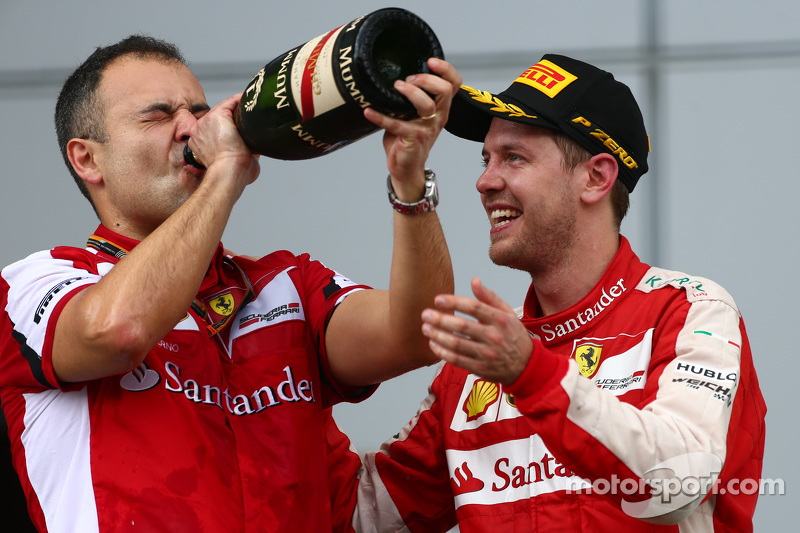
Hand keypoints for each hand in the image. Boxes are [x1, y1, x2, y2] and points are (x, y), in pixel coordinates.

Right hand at [187, 93, 259, 193]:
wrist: (229, 172)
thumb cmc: (232, 174)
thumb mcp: (236, 164)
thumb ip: (243, 154)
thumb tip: (256, 151)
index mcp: (202, 143)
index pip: (216, 130)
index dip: (230, 129)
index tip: (243, 130)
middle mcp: (201, 131)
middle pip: (220, 119)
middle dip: (236, 118)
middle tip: (252, 119)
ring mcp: (207, 122)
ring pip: (225, 109)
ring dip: (239, 109)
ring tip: (254, 108)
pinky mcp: (217, 116)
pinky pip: (231, 102)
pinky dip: (242, 100)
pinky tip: (252, 100)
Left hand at [363, 58, 461, 200]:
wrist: (406, 167)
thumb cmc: (407, 139)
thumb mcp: (413, 115)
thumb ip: (408, 98)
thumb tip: (390, 76)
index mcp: (440, 109)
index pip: (453, 85)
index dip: (446, 70)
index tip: (430, 61)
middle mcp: (437, 117)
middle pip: (444, 91)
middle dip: (425, 79)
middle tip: (408, 80)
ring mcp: (426, 128)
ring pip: (426, 105)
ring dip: (409, 92)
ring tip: (395, 88)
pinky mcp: (412, 139)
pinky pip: (396, 124)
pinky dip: (380, 117)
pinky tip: (368, 111)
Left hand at [421, 278, 532, 383]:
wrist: (526, 366)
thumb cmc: (513, 335)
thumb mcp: (507, 313)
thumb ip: (489, 297)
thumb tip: (474, 281)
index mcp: (500, 319)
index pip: (474, 307)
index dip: (454, 302)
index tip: (437, 299)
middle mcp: (494, 336)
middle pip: (462, 326)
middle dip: (440, 319)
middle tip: (425, 314)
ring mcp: (487, 354)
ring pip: (457, 344)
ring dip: (438, 336)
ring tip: (425, 328)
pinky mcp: (480, 368)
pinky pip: (457, 360)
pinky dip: (442, 352)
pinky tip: (433, 344)